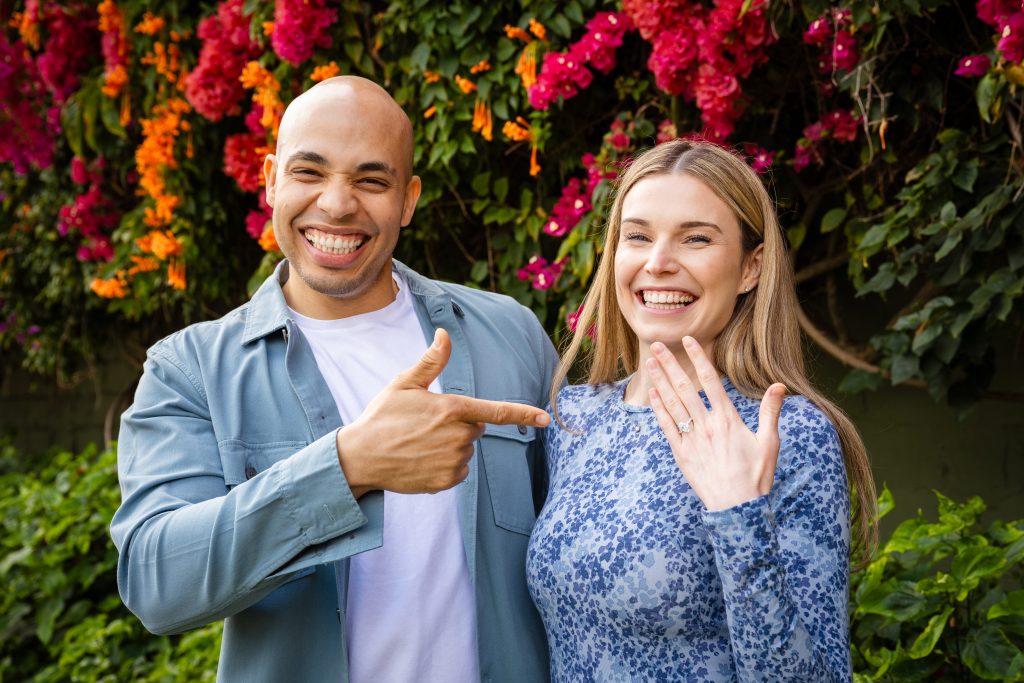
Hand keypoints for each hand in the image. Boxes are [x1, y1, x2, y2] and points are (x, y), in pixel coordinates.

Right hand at [336, 328, 549, 497]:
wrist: (360, 458)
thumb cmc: (381, 417)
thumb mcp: (404, 384)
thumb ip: (431, 361)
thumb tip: (444, 334)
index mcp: (452, 409)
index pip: (496, 412)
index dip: (523, 414)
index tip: (546, 418)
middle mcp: (457, 436)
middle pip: (475, 428)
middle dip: (458, 424)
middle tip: (426, 424)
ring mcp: (453, 460)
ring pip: (466, 449)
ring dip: (451, 445)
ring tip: (419, 442)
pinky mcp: (446, 480)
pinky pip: (459, 469)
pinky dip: (446, 465)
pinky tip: (421, 459)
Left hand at [646, 336, 785, 511]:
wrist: (738, 509)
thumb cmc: (756, 476)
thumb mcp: (769, 442)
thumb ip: (770, 411)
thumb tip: (779, 385)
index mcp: (728, 419)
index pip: (710, 380)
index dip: (698, 357)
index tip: (688, 340)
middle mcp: (707, 425)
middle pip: (685, 387)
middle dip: (670, 364)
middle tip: (656, 345)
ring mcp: (692, 439)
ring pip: (672, 404)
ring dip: (660, 381)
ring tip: (650, 363)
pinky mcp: (681, 454)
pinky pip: (667, 426)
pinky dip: (658, 409)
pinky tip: (651, 394)